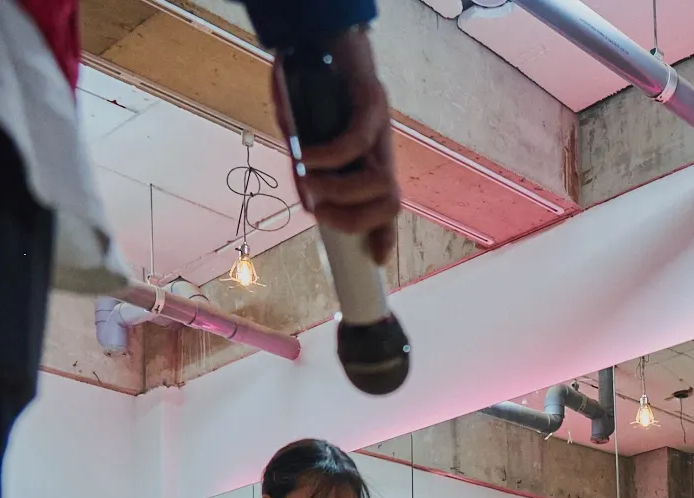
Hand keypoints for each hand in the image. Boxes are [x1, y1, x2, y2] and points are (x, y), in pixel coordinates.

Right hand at [270, 27, 399, 261]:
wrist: (323, 40)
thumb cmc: (313, 94)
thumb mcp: (309, 141)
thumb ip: (310, 171)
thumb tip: (307, 202)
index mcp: (371, 163)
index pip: (387, 207)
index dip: (384, 236)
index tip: (374, 261)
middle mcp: (381, 151)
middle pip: (391, 203)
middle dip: (356, 221)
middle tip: (319, 215)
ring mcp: (380, 129)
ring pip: (379, 183)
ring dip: (341, 194)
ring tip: (308, 185)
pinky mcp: (371, 102)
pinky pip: (356, 142)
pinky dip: (327, 157)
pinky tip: (302, 157)